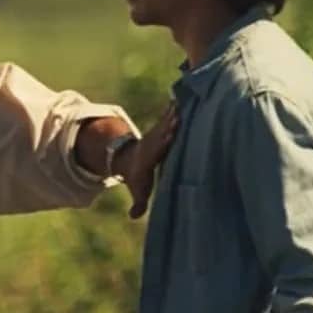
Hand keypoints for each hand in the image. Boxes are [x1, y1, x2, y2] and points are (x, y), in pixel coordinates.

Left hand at [118, 101, 177, 218]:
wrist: (129, 160)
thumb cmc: (138, 177)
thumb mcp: (138, 189)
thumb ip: (138, 203)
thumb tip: (133, 216)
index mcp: (149, 156)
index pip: (157, 148)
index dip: (162, 142)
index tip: (168, 135)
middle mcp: (153, 142)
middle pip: (162, 132)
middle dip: (169, 125)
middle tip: (177, 116)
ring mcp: (158, 133)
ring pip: (167, 121)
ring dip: (174, 112)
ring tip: (182, 102)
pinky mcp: (163, 128)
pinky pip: (170, 116)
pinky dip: (176, 108)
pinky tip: (183, 96)